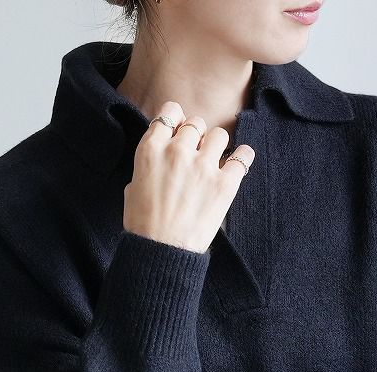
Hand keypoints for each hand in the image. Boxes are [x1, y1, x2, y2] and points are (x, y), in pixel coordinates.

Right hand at [123, 100, 254, 253]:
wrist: (161, 252)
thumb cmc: (143, 225)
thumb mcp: (133, 187)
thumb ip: (149, 164)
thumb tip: (160, 160)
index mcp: (151, 150)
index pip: (170, 112)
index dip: (177, 120)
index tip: (180, 132)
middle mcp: (178, 152)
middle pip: (196, 123)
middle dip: (197, 137)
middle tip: (196, 154)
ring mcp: (203, 167)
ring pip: (219, 135)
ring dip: (217, 146)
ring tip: (215, 161)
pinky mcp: (224, 184)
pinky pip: (242, 157)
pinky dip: (243, 157)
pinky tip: (239, 161)